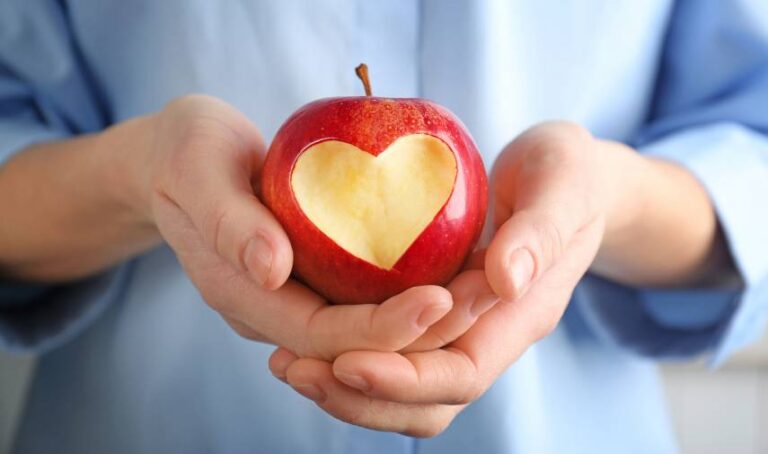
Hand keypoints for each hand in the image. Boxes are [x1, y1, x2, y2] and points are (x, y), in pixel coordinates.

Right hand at [138, 94, 493, 359]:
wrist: (177, 160)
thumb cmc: (185, 151)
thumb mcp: (196, 166)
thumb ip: (226, 219)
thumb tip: (272, 269)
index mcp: (241, 294)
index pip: (321, 334)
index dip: (381, 328)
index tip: (439, 300)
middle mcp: (271, 310)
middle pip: (354, 346)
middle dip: (421, 334)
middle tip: (483, 297)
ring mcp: (292, 298)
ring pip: (365, 329)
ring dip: (425, 321)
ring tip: (482, 289)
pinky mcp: (310, 279)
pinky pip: (364, 297)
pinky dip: (407, 290)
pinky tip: (453, 268)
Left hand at [269, 122, 606, 435]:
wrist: (567, 180)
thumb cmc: (568, 175)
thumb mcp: (564, 185)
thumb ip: (541, 230)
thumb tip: (504, 280)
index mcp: (520, 316)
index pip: (461, 374)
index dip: (404, 379)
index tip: (345, 361)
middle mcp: (488, 334)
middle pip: (425, 400)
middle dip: (359, 395)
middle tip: (292, 368)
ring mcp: (461, 326)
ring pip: (405, 386)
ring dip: (346, 384)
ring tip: (286, 363)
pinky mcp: (435, 307)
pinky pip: (392, 346)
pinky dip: (348, 349)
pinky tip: (302, 331)